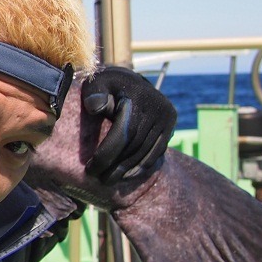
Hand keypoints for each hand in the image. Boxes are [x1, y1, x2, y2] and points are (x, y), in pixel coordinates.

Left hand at [81, 66, 176, 182]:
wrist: (129, 81)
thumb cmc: (106, 85)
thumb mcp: (96, 83)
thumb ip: (93, 93)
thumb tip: (95, 107)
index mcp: (139, 98)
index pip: (124, 133)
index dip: (107, 153)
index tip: (90, 168)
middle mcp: (158, 108)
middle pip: (135, 145)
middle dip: (115, 165)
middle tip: (98, 179)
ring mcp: (167, 118)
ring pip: (146, 151)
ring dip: (128, 169)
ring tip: (110, 180)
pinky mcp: (170, 127)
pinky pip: (157, 151)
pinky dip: (142, 165)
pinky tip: (127, 175)